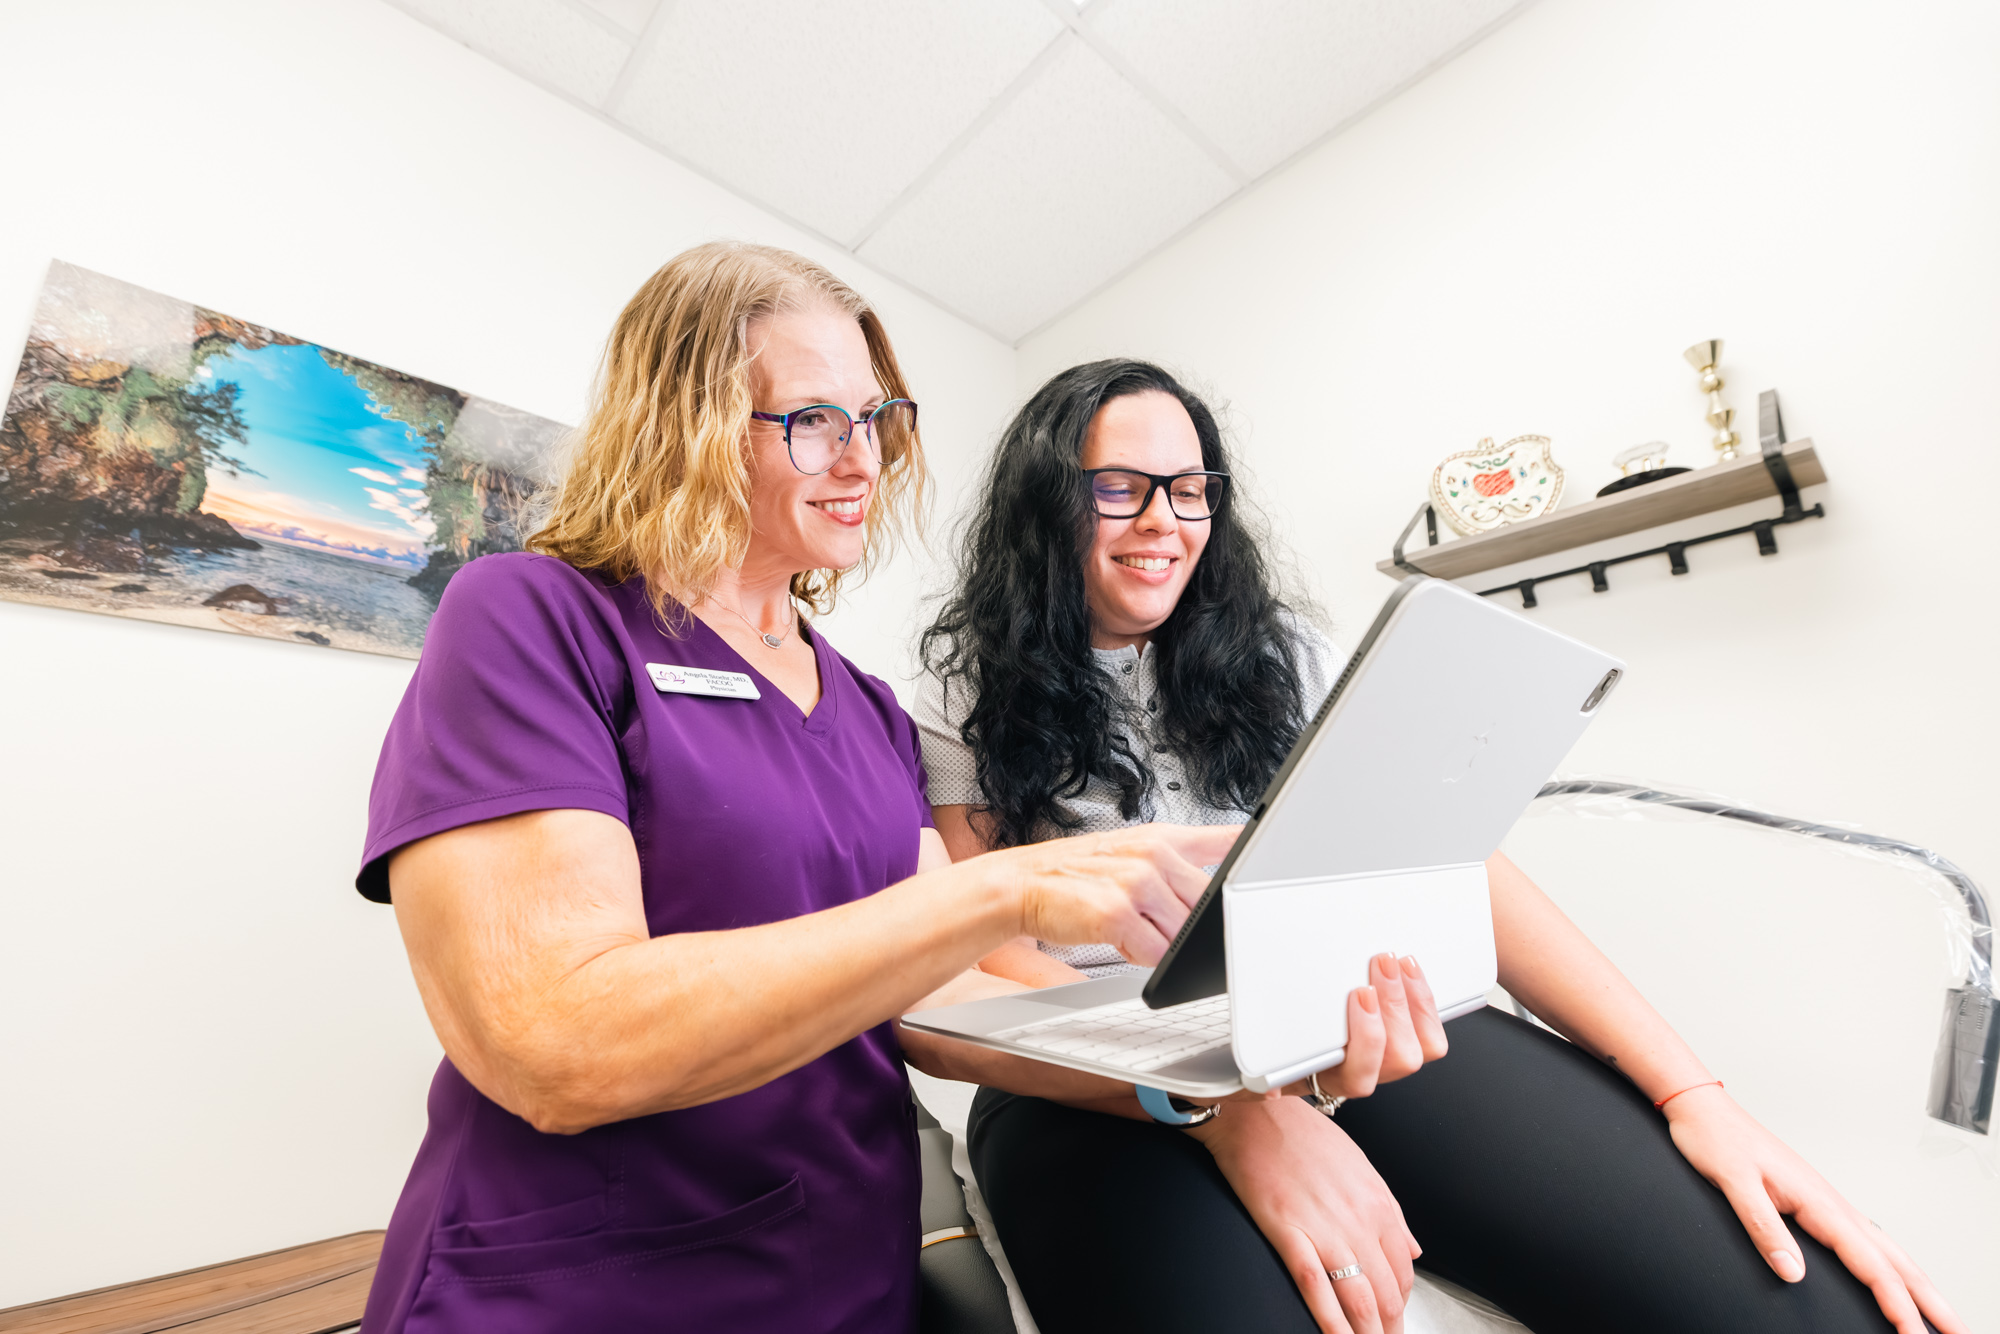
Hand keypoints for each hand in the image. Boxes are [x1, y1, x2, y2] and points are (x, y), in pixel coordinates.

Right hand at [980, 823, 1240, 967]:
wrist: (1021, 884)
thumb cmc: (1076, 875)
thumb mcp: (1133, 850)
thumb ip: (1182, 860)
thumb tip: (1227, 875)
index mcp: (1162, 839)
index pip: (1228, 842)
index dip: (1255, 863)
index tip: (1279, 873)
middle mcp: (1154, 855)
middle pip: (1208, 907)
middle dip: (1194, 928)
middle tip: (1161, 924)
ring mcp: (1136, 882)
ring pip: (1183, 935)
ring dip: (1162, 944)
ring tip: (1130, 927)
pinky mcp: (1117, 913)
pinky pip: (1155, 953)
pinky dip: (1142, 957)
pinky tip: (1120, 941)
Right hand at [1193, 1096, 1417, 1333]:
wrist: (1255, 1115)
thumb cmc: (1303, 1135)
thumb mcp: (1359, 1166)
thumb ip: (1390, 1211)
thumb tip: (1413, 1249)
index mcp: (1378, 1203)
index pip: (1403, 1269)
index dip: (1401, 1302)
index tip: (1393, 1317)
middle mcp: (1358, 1220)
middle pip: (1386, 1291)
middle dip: (1387, 1327)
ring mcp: (1324, 1228)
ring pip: (1357, 1298)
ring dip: (1365, 1333)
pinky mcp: (1287, 1233)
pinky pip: (1314, 1287)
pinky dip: (1329, 1321)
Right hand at [1275, 955, 1449, 1101]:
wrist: (1285, 1063)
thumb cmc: (1277, 1058)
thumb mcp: (1260, 1070)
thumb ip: (1261, 1079)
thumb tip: (1268, 1089)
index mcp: (1331, 1081)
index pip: (1359, 1077)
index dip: (1368, 1038)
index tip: (1360, 997)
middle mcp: (1365, 1075)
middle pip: (1400, 1057)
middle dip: (1396, 1006)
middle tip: (1381, 966)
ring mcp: (1389, 1062)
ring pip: (1424, 1048)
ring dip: (1416, 1002)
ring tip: (1399, 965)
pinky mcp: (1406, 1042)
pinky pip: (1432, 1034)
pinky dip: (1426, 1001)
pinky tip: (1411, 973)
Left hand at [1663, 1086, 1965, 1333]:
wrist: (1703, 1110)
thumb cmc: (1715, 1140)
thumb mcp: (1733, 1184)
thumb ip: (1763, 1227)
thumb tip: (1791, 1272)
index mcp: (1818, 1200)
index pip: (1869, 1262)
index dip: (1894, 1302)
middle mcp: (1830, 1202)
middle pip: (1895, 1260)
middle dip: (1930, 1300)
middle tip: (1958, 1333)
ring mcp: (1827, 1202)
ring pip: (1888, 1250)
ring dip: (1919, 1284)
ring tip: (1941, 1316)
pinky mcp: (1815, 1203)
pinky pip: (1868, 1240)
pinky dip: (1892, 1265)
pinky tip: (1895, 1277)